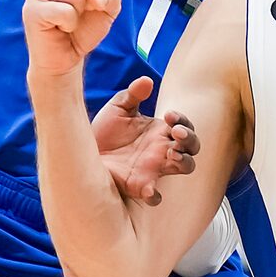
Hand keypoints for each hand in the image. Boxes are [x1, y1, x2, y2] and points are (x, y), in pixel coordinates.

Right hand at [25, 0, 123, 87]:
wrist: (66, 56)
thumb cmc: (85, 27)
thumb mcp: (108, 8)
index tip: (87, 2)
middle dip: (89, 1)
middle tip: (75, 13)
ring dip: (78, 13)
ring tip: (66, 19)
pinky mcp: (30, 9)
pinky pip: (65, 12)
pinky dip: (69, 24)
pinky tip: (59, 27)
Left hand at [95, 76, 199, 202]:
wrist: (83, 153)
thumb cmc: (104, 132)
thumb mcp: (117, 109)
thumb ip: (132, 95)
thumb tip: (146, 80)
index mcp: (160, 131)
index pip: (184, 125)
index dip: (182, 120)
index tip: (169, 116)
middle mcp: (162, 150)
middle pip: (192, 146)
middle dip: (190, 138)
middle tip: (176, 133)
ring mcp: (154, 168)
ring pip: (185, 167)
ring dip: (185, 161)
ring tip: (172, 154)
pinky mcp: (139, 185)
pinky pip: (155, 196)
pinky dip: (155, 195)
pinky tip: (149, 189)